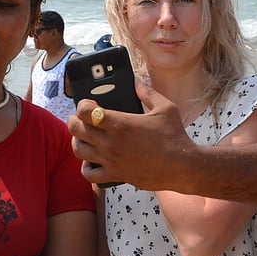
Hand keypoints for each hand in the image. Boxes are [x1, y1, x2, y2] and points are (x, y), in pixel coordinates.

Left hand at [66, 79, 194, 190]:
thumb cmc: (175, 136)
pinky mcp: (116, 175)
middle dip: (74, 120)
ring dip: (77, 141)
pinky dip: (86, 167)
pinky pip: (89, 174)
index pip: (85, 111)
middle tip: (79, 118)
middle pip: (76, 130)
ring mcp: (111, 160)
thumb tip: (137, 81)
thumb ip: (148, 92)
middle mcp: (112, 142)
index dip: (82, 105)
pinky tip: (92, 161)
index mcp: (121, 123)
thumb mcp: (165, 108)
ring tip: (83, 137)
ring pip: (79, 150)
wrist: (182, 166)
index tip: (87, 103)